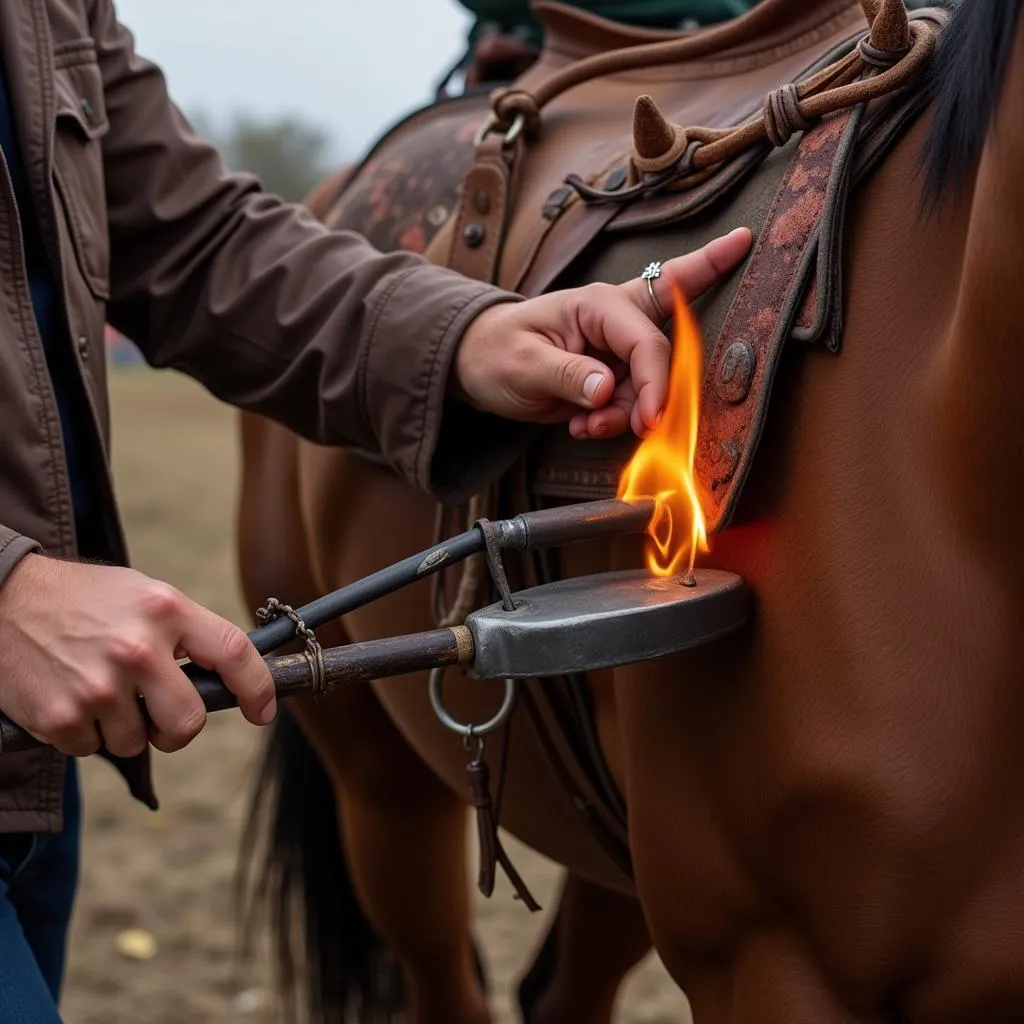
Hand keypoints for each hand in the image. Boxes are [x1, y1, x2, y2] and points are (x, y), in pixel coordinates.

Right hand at [0, 554, 275, 757]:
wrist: (1, 597)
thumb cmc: (83, 599)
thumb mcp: (143, 596)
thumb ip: (184, 633)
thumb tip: (224, 680)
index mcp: (166, 610)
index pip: (234, 652)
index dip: (258, 688)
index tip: (263, 711)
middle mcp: (137, 648)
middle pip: (189, 722)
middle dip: (178, 727)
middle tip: (159, 712)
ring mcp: (98, 686)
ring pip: (137, 742)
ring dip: (124, 727)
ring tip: (98, 687)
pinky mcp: (60, 717)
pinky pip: (93, 749)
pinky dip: (85, 732)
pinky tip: (70, 694)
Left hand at [452, 226, 751, 438]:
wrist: (478, 365)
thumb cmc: (495, 351)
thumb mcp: (523, 365)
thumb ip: (566, 375)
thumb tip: (606, 390)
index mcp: (597, 305)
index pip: (644, 341)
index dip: (656, 382)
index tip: (650, 420)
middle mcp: (616, 321)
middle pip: (662, 353)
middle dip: (653, 397)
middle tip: (636, 429)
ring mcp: (617, 349)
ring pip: (649, 387)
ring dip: (624, 416)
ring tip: (584, 427)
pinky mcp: (614, 375)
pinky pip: (633, 402)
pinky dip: (613, 421)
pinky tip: (582, 425)